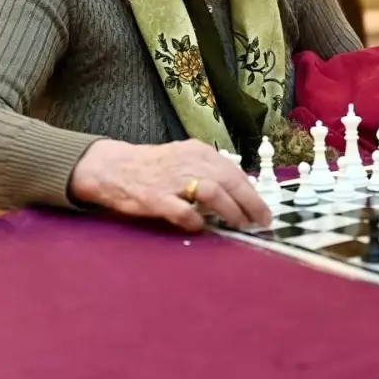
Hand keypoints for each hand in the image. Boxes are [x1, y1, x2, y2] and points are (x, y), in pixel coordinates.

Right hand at [69, 138, 271, 232]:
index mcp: (198, 152)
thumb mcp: (184, 159)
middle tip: (261, 221)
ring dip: (230, 210)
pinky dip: (195, 221)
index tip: (264, 210)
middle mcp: (188, 162)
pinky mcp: (156, 198)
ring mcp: (172, 180)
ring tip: (238, 225)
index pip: (234, 171)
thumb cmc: (153, 166)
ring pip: (212, 192)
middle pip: (229, 180)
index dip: (253, 193)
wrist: (114, 168)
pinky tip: (200, 227)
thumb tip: (239, 193)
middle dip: (250, 203)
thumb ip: (208, 171)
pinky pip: (182, 211)